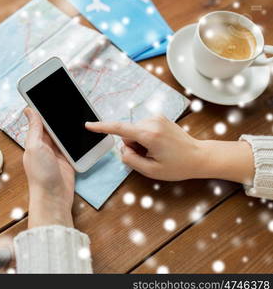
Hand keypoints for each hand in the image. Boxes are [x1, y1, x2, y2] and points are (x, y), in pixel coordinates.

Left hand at [23, 108, 74, 228]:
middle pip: (53, 125)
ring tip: (78, 110)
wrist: (54, 197)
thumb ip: (34, 128)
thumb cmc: (41, 174)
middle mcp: (44, 145)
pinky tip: (84, 129)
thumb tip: (28, 109)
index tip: (49, 92)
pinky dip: (77, 138)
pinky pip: (73, 145)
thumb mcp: (35, 147)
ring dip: (69, 126)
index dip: (43, 107)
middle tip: (69, 98)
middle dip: (59, 114)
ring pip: (64, 134)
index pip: (39, 119)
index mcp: (34, 140)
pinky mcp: (68, 159)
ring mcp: (57, 152)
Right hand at [86, 115, 253, 183]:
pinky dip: (145, 137)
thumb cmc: (178, 166)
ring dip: (139, 142)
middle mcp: (152, 122)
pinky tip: (158, 145)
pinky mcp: (160, 118)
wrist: (199, 157)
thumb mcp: (151, 171)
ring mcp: (157, 118)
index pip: (119, 129)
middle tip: (149, 156)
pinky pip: (142, 128)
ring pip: (134, 131)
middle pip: (127, 133)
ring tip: (156, 151)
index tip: (88, 125)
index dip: (102, 127)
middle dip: (132, 146)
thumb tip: (122, 148)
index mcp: (149, 135)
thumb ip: (130, 160)